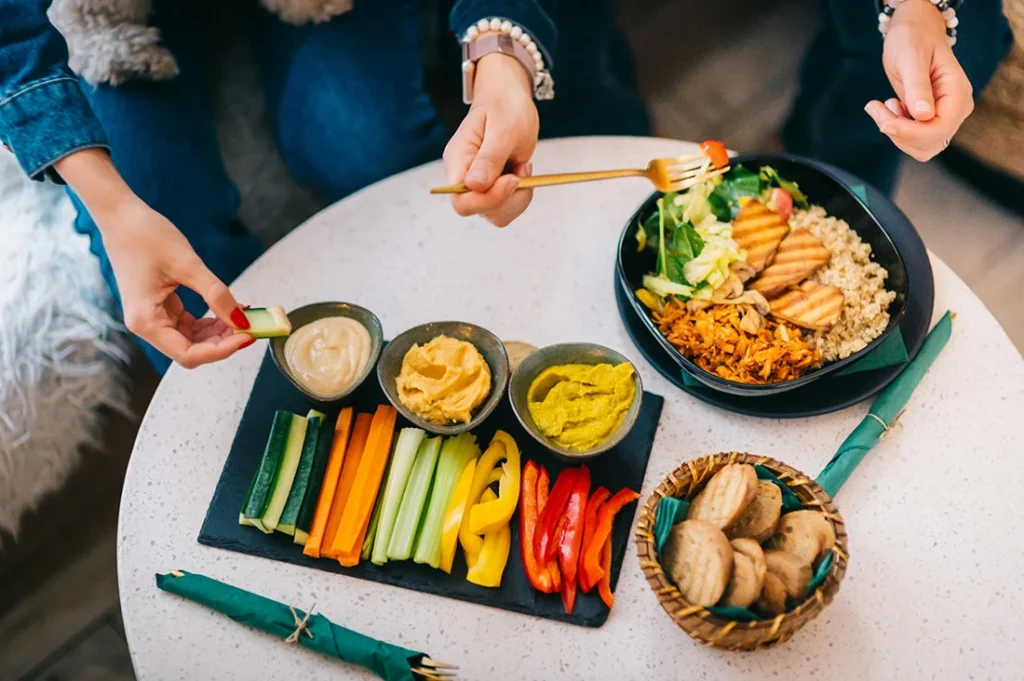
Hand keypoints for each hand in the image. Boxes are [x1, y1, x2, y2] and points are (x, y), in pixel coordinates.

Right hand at [55, 150, 252, 368]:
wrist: (121, 216)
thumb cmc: (145, 235)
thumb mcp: (187, 264)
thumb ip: (216, 294)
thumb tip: (241, 319)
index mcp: (145, 320)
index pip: (189, 353)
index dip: (221, 350)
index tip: (247, 336)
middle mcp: (146, 325)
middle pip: (192, 350)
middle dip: (223, 342)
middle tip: (252, 326)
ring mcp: (153, 317)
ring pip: (193, 339)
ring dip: (219, 333)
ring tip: (245, 316)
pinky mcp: (160, 308)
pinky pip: (190, 324)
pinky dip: (211, 321)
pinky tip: (230, 310)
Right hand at [444, 49, 538, 226]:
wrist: (508, 96)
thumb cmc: (504, 105)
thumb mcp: (503, 128)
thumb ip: (489, 158)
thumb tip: (473, 186)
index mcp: (458, 160)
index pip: (460, 200)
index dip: (487, 200)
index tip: (512, 179)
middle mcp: (464, 175)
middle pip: (477, 210)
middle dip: (507, 199)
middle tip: (522, 170)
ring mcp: (478, 182)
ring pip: (494, 213)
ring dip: (516, 198)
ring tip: (522, 168)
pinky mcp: (492, 185)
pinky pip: (505, 205)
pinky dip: (520, 195)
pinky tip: (521, 170)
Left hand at [864, 0, 972, 161]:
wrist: (914, 32)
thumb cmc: (913, 39)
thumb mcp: (910, 58)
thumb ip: (917, 86)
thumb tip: (924, 115)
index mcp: (958, 93)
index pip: (939, 129)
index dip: (909, 133)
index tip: (884, 121)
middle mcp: (956, 109)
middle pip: (929, 144)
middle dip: (898, 133)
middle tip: (877, 108)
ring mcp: (945, 116)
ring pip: (920, 147)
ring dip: (895, 133)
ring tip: (882, 106)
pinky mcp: (931, 119)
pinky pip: (913, 139)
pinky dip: (896, 130)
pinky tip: (891, 107)